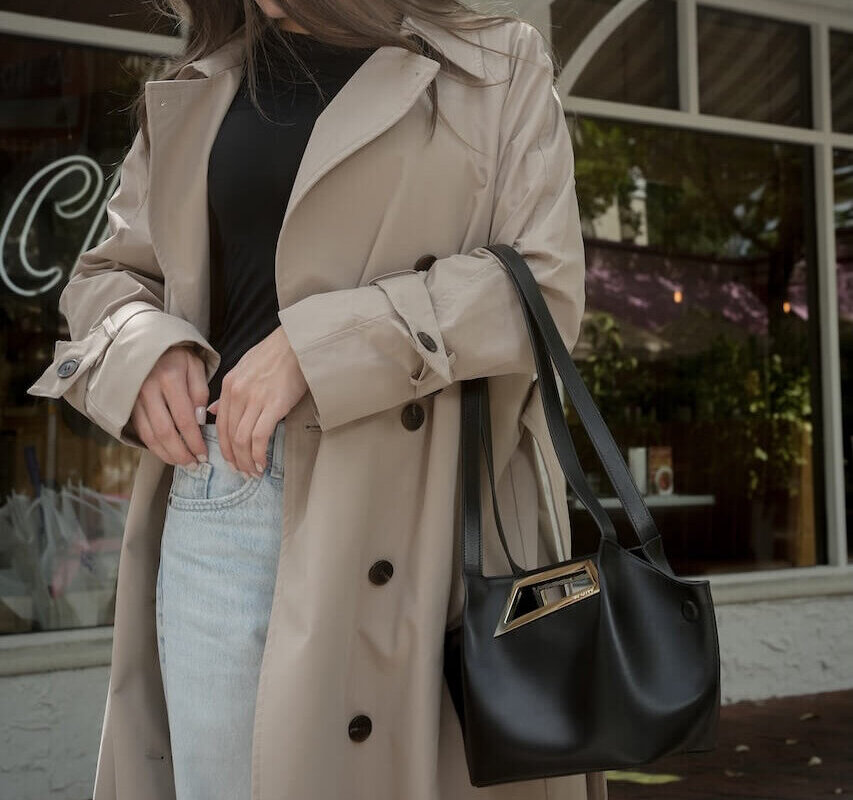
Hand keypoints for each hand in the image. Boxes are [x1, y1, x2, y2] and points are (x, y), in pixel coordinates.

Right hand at [129, 345, 208, 465]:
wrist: (145, 342)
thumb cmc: (176, 355)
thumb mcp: (195, 366)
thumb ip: (200, 391)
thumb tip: (199, 420)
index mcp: (169, 377)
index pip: (184, 419)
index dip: (194, 441)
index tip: (205, 454)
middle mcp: (148, 389)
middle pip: (164, 432)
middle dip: (181, 453)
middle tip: (194, 464)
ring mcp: (135, 398)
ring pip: (149, 435)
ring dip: (166, 454)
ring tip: (183, 463)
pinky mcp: (128, 405)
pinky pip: (141, 431)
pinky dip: (154, 446)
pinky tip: (168, 453)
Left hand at [207, 326, 307, 476]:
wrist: (297, 343)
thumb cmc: (275, 354)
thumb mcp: (244, 369)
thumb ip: (228, 392)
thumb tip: (212, 411)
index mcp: (229, 385)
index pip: (220, 424)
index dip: (224, 447)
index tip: (232, 461)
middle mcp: (237, 393)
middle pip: (229, 435)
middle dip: (235, 459)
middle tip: (242, 472)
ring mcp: (254, 399)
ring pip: (242, 440)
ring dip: (247, 460)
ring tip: (253, 471)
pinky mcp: (274, 405)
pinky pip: (259, 436)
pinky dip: (259, 454)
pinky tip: (262, 463)